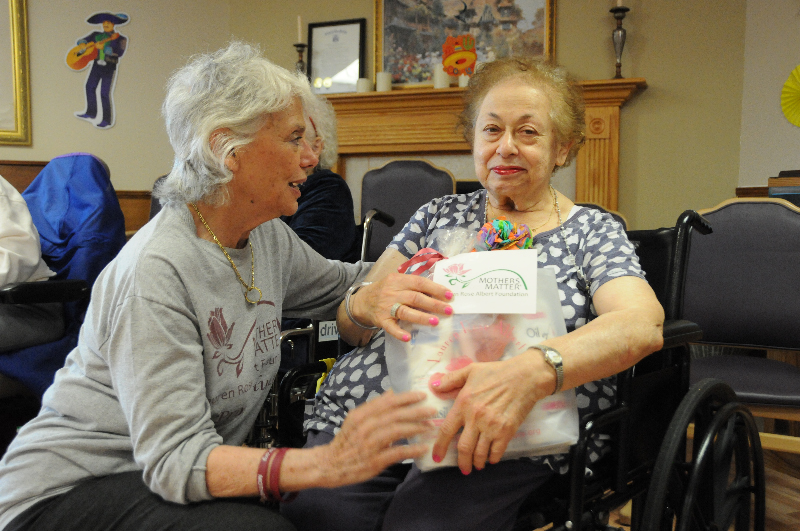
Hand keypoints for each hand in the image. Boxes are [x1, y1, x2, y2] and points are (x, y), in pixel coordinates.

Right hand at [317, 390, 434, 487]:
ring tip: (430, 426)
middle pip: (394, 415)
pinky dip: (411, 449)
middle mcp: (364, 427)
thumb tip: (392, 393)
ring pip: (396, 431)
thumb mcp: (356, 419)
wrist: (329, 465)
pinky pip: (396, 452)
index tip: (422, 395)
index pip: (387, 402)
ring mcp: (369, 444)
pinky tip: (423, 447)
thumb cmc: (346, 441)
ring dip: (416, 427)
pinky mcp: (374, 461)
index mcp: (360, 415)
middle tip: (432, 410)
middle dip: (416, 411)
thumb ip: (374, 406)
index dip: (406, 397)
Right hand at [354, 272, 452, 341]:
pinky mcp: (381, 320)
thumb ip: (414, 285)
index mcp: (399, 280)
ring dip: (421, 317)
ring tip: (436, 322)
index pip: (420, 283)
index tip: (450, 296)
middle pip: (415, 298)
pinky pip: (391, 327)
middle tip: (448, 310)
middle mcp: (393, 292)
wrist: (362, 301)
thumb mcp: (398, 282)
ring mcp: (386, 307)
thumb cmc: (387, 291)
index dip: (436, 289)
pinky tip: (408, 338)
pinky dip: (399, 333)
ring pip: (405, 312)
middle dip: (433, 304)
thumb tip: (439, 292)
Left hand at [429, 352, 547, 473]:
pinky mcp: (507, 431)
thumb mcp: (470, 370)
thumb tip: (434, 385)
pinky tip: (491, 458)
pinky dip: (492, 458)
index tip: (437, 457)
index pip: (447, 430)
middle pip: (464, 448)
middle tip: (463, 469)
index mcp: (463, 404)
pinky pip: (497, 452)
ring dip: (477, 463)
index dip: (440, 446)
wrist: (525, 377)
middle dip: (462, 463)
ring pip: (480, 453)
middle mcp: (475, 418)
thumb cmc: (497, 372)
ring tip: (477, 465)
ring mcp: (491, 426)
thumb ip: (451, 379)